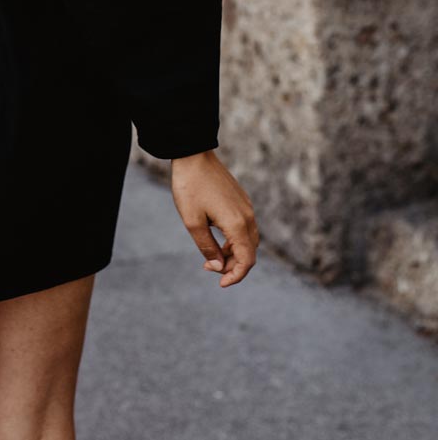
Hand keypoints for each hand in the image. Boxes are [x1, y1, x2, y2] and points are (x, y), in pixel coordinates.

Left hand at [170, 149, 258, 286]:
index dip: (236, 276)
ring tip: (210, 255)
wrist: (193, 156)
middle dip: (232, 266)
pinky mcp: (241, 201)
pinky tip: (216, 238)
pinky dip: (234, 240)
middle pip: (250, 252)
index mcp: (237, 224)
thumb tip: (217, 266)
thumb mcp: (192, 222)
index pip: (247, 260)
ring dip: (233, 253)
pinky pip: (244, 228)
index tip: (220, 283)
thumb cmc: (190, 187)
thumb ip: (206, 247)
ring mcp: (246, 207)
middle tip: (208, 267)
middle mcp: (247, 217)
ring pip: (248, 240)